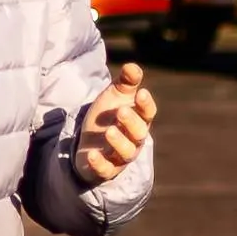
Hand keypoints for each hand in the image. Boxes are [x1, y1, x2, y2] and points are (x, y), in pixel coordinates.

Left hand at [75, 62, 157, 183]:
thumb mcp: (115, 96)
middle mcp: (133, 140)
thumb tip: (132, 65)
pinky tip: (91, 154)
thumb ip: (126, 82)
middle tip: (121, 111)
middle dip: (131, 122)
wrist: (88, 140)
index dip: (145, 105)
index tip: (140, 93)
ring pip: (125, 153)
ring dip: (118, 142)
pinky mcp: (105, 169)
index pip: (148, 114)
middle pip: (139, 134)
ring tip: (109, 131)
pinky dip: (100, 163)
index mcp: (139, 120)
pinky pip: (105, 170)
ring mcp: (119, 156)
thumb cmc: (108, 115)